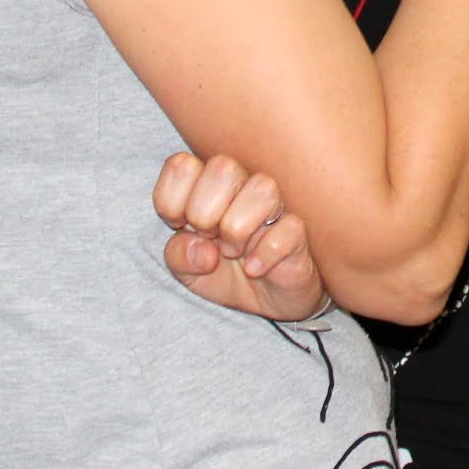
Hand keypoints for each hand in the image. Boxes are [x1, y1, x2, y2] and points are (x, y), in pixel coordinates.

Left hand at [154, 149, 327, 322]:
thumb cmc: (224, 274)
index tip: (179, 227)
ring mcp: (274, 206)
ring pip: (262, 188)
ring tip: (234, 252)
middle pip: (223, 167)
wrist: (264, 302)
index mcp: (208, 186)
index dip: (171, 201)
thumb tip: (202, 247)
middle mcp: (242, 187)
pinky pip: (288, 228)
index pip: (182, 165)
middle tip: (210, 238)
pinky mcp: (297, 232)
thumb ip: (179, 256)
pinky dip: (264, 254)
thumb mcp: (186, 271)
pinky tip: (254, 268)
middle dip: (204, 212)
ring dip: (237, 229)